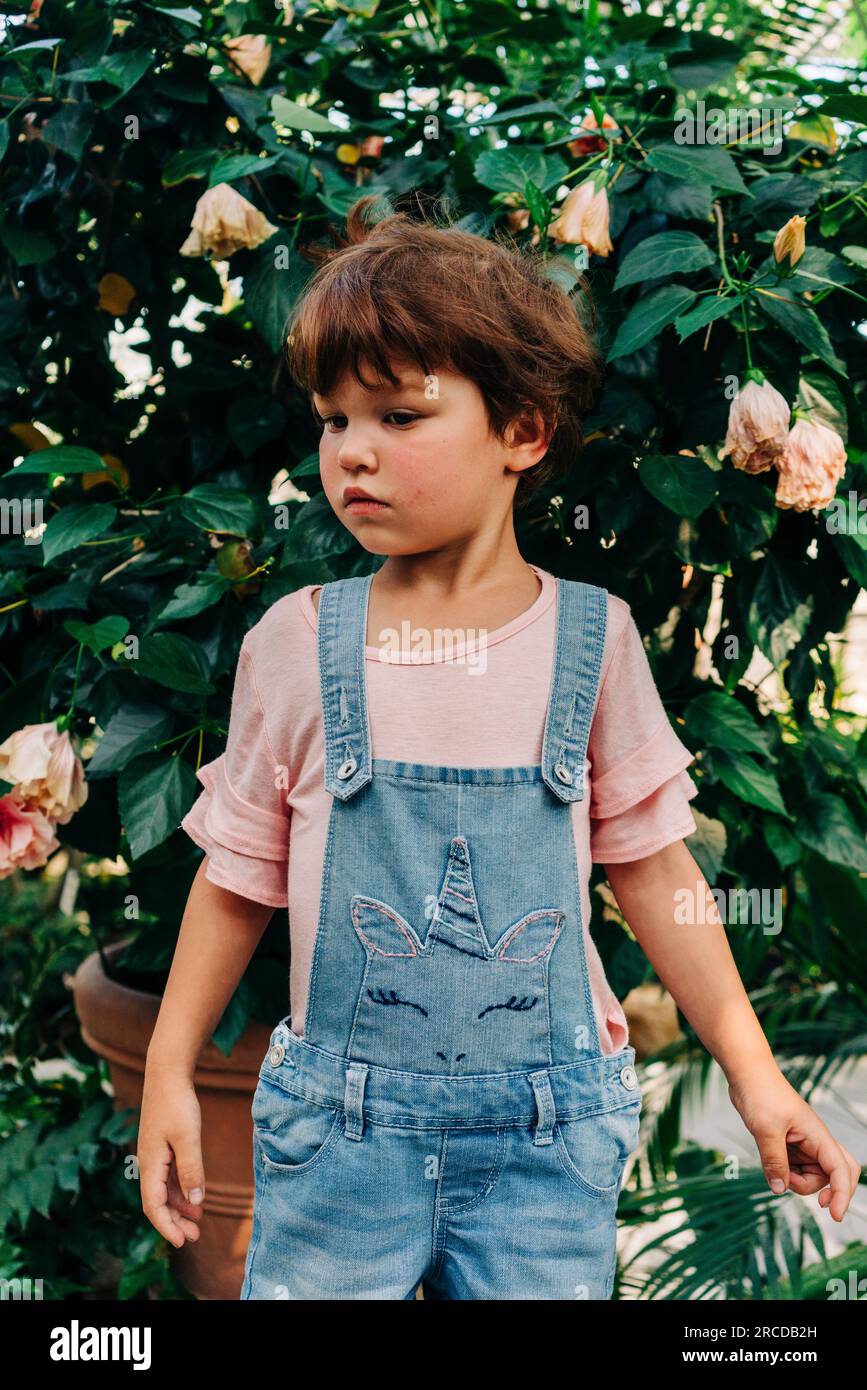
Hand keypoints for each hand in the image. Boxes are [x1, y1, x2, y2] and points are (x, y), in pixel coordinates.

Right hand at [138, 1064, 205, 1248]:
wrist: (166, 1073)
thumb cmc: (176, 1104)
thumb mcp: (188, 1138)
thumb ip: (192, 1170)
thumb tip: (196, 1202)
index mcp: (150, 1164)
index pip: (153, 1206)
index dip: (166, 1227)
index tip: (182, 1242)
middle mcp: (148, 1163)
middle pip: (158, 1202)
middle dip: (175, 1222)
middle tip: (194, 1236)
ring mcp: (155, 1155)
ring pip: (165, 1190)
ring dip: (180, 1207)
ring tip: (199, 1221)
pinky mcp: (163, 1146)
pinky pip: (170, 1176)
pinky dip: (182, 1189)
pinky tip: (196, 1196)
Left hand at [727, 1068, 860, 1220]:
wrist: (747, 1075)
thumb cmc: (760, 1094)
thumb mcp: (765, 1129)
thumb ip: (774, 1161)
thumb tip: (779, 1189)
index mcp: (818, 1135)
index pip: (841, 1170)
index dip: (842, 1194)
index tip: (834, 1216)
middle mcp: (815, 1141)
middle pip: (833, 1176)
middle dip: (821, 1190)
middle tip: (800, 1191)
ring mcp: (803, 1143)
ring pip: (812, 1175)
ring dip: (796, 1180)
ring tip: (774, 1167)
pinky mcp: (789, 1145)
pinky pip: (795, 1168)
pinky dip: (786, 1173)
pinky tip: (771, 1164)